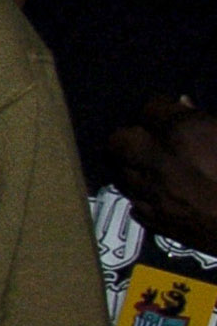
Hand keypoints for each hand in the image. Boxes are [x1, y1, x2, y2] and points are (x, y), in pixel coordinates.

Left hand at [112, 97, 216, 254]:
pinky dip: (145, 196)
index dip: (161, 111)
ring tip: (155, 167)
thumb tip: (183, 103)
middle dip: (133, 137)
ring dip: (135, 166)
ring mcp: (154, 193)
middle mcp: (159, 159)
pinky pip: (135, 202)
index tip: (171, 116)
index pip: (149, 107)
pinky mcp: (158, 222)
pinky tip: (163, 194)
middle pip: (120, 140)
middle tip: (152, 140)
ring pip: (122, 172)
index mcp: (184, 132)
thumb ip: (205, 118)